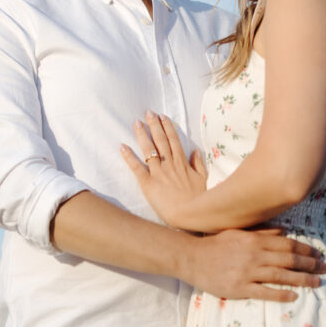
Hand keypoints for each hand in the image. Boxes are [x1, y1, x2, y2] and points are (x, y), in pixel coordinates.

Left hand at [121, 112, 207, 226]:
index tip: (162, 116)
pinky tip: (122, 146)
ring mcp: (158, 172)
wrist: (191, 214)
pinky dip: (129, 157)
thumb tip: (195, 151)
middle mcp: (169, 163)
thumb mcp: (203, 179)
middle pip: (160, 140)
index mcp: (182, 162)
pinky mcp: (149, 183)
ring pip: (148, 149)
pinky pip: (137, 167)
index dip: (167, 127)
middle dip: (154, 125)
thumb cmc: (199, 199)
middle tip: (147, 112)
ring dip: (142, 135)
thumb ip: (198, 164)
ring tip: (136, 123)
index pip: (173, 140)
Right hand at [187, 227, 325, 301]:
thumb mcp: (239, 232)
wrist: (192, 258)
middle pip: (289, 259)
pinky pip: (265, 291)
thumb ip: (262, 232)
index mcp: (255, 240)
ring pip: (281, 275)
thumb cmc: (216, 245)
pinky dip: (281, 293)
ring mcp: (247, 272)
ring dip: (302, 279)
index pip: (288, 244)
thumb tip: (285, 231)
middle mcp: (254, 254)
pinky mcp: (239, 287)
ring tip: (317, 282)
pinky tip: (294, 296)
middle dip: (310, 264)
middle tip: (325, 268)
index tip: (319, 254)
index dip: (306, 249)